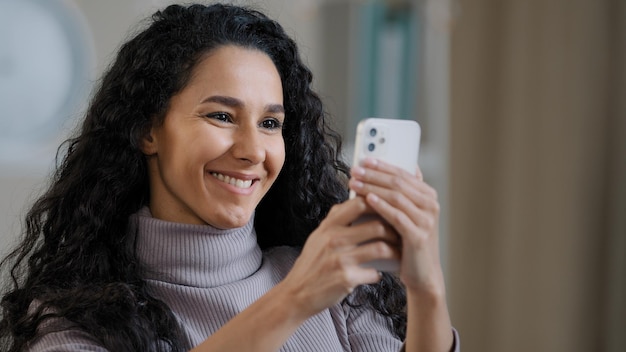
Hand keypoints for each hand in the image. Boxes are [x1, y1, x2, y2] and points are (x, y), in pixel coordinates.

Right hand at [279, 196, 400, 317]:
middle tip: (401, 234)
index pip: (360, 204)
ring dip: (395, 252)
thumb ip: (336, 220)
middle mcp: (334, 239)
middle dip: (394, 230)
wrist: (297, 293)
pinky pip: (374, 273)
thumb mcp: (318, 236)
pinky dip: (379, 274)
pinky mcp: (346, 278)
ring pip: (381, 249)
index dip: (379, 204)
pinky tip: (378, 274)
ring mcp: (341, 259)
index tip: (389, 210)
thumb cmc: (311, 264)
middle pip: (377, 225)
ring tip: (397, 254)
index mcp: (329, 226)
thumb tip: (356, 203)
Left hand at [348, 158, 445, 294]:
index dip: (382, 165)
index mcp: (428, 196)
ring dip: (372, 188)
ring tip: (355, 183)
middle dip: (374, 174)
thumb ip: (400, 194)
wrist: (422, 274)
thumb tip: (383, 171)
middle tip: (355, 170)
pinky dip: (381, 206)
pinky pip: (397, 216)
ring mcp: (427, 220)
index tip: (364, 160)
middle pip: (398, 183)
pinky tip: (367, 200)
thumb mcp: (407, 215)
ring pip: (396, 197)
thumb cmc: (409, 243)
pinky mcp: (419, 236)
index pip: (403, 173)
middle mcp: (431, 205)